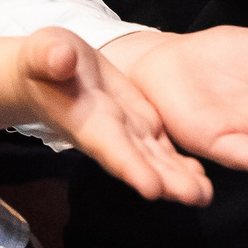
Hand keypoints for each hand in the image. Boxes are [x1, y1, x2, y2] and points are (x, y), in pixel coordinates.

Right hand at [0, 27, 211, 204]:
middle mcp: (109, 133)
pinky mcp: (141, 124)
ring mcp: (127, 132)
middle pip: (139, 162)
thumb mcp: (43, 50)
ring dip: (179, 179)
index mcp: (85, 119)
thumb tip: (60, 58)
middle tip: (196, 197)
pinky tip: (202, 177)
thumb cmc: (43, 60)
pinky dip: (180, 164)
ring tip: (205, 195)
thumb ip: (49, 56)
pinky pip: (162, 147)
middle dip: (166, 182)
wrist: (48, 73)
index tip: (152, 188)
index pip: (109, 145)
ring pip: (155, 159)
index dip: (130, 166)